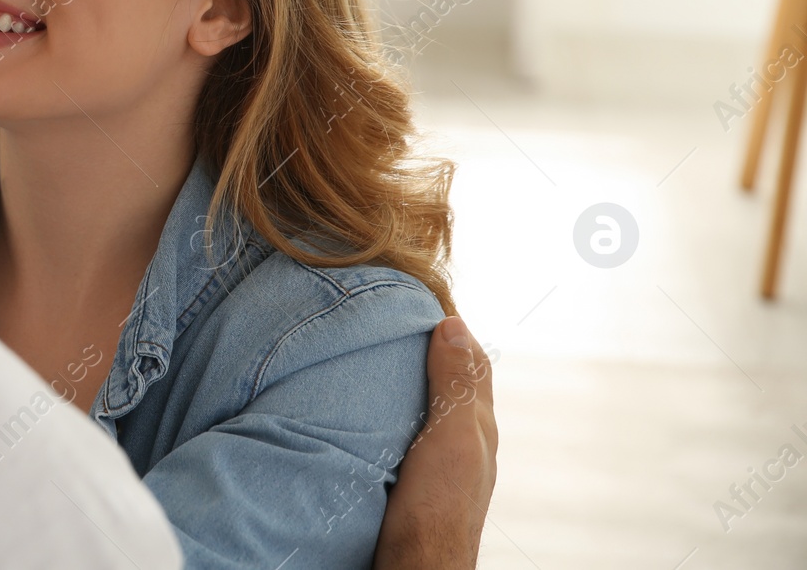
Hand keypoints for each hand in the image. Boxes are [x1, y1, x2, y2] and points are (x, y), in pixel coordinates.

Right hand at [373, 315, 497, 569]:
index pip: (471, 362)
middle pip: (448, 382)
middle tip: (389, 317)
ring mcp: (437, 464)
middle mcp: (463, 443)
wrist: (414, 569)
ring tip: (370, 355)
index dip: (451, 327)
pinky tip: (361, 410)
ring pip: (424, 407)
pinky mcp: (410, 481)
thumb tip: (454, 324)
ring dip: (402, 380)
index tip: (419, 297)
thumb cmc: (435, 510)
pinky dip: (386, 410)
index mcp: (478, 427)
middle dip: (426, 348)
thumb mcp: (450, 438)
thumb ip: (455, 385)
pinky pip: (400, 431)